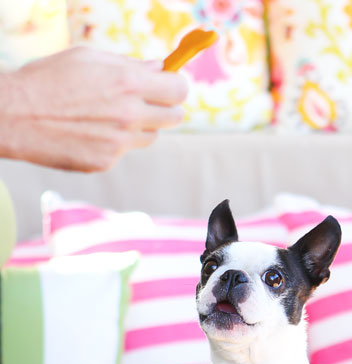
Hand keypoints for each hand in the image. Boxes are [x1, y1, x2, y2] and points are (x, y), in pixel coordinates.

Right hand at [0, 46, 188, 171]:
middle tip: (149, 102)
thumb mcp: (88, 58)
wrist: (15, 116)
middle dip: (166, 108)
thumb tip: (157, 67)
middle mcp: (129, 115)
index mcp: (128, 84)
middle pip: (174, 117)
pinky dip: (114, 142)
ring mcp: (119, 143)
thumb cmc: (48, 79)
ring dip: (140, 126)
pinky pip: (123, 151)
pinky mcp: (106, 161)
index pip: (178, 89)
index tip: (170, 85)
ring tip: (109, 115)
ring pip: (150, 137)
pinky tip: (89, 131)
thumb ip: (128, 64)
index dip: (176, 86)